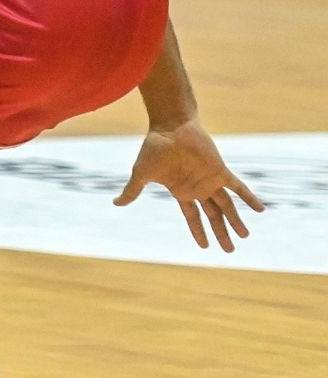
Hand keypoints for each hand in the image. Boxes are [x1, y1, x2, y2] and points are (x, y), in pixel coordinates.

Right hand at [114, 120, 264, 251]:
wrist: (171, 127)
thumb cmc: (155, 148)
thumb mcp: (141, 173)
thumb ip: (133, 190)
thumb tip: (115, 203)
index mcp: (181, 191)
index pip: (192, 217)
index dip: (199, 232)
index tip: (206, 247)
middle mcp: (198, 189)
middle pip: (213, 216)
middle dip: (221, 233)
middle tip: (230, 250)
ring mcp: (210, 180)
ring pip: (227, 207)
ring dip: (236, 221)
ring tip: (245, 236)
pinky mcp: (220, 171)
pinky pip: (238, 188)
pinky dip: (249, 198)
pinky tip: (260, 210)